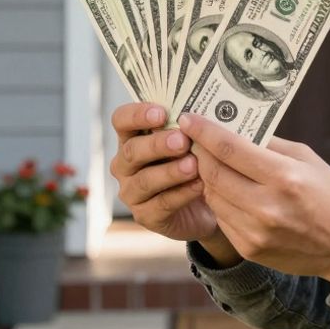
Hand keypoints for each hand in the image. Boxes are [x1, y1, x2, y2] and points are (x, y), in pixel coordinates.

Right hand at [109, 103, 232, 253]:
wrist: (208, 204)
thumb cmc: (195, 162)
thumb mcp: (190, 141)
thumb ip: (186, 127)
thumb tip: (199, 112)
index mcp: (132, 138)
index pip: (121, 120)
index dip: (137, 114)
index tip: (161, 113)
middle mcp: (125, 164)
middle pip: (132, 150)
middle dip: (157, 144)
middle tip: (182, 140)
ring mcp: (132, 192)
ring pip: (144, 180)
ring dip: (170, 171)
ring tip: (194, 165)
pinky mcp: (145, 215)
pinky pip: (161, 204)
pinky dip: (182, 194)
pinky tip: (200, 185)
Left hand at [178, 112, 329, 283]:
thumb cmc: (328, 194)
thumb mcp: (306, 158)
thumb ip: (269, 144)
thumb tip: (232, 127)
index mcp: (284, 177)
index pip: (229, 149)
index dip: (204, 131)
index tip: (188, 118)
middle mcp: (267, 207)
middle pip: (213, 173)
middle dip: (198, 152)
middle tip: (193, 138)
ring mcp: (255, 232)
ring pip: (212, 196)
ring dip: (206, 176)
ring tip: (208, 162)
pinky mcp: (249, 249)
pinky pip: (221, 217)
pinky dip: (219, 200)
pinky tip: (226, 189)